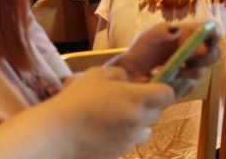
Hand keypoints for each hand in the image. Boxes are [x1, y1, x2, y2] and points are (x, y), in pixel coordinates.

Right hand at [54, 66, 173, 158]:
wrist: (58, 132)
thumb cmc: (77, 99)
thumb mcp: (97, 74)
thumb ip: (119, 75)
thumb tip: (129, 81)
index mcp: (137, 98)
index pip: (167, 95)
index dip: (162, 90)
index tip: (152, 88)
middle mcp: (138, 121)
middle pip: (158, 114)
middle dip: (149, 107)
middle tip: (130, 101)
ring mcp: (129, 140)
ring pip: (146, 132)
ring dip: (139, 124)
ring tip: (118, 119)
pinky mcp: (119, 154)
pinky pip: (130, 144)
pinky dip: (124, 137)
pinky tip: (106, 131)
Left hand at [108, 23, 220, 83]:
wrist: (129, 73)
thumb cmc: (141, 50)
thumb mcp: (148, 36)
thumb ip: (161, 31)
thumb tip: (178, 31)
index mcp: (189, 34)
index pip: (212, 30)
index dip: (214, 33)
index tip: (207, 40)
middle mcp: (195, 52)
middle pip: (215, 53)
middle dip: (205, 57)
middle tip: (190, 60)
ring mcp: (191, 71)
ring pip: (202, 72)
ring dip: (187, 72)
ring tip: (168, 71)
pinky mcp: (185, 87)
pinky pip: (191, 87)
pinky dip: (180, 84)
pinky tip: (166, 81)